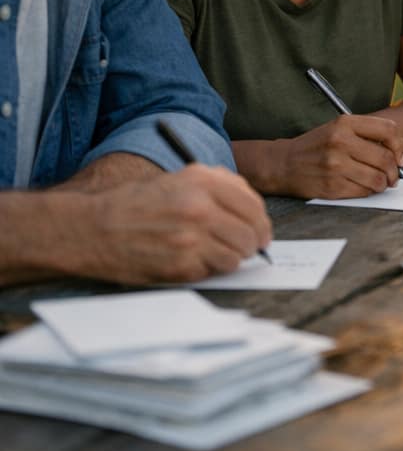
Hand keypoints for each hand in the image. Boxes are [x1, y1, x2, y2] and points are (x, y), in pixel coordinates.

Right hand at [81, 164, 271, 283]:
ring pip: (237, 256)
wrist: (93, 228)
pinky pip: (214, 271)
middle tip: (246, 247)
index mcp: (203, 180)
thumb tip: (251, 209)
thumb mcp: (180, 179)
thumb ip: (218, 188)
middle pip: (251, 232)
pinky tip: (194, 261)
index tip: (261, 231)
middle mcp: (201, 206)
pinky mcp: (180, 265)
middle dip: (252, 243)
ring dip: (232, 258)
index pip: (253, 204)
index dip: (261, 222)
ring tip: (216, 253)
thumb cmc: (136, 203)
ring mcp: (191, 238)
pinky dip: (210, 269)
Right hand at [280, 114, 402, 198]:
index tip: (400, 157)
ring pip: (378, 179)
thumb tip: (398, 154)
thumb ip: (366, 135)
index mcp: (345, 123)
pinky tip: (363, 187)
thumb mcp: (338, 128)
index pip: (388, 130)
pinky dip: (369, 192)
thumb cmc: (317, 146)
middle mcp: (340, 142)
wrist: (284, 163)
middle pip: (386, 158)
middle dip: (395, 171)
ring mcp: (336, 165)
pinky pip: (364, 192)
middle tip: (393, 176)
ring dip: (384, 184)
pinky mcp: (332, 186)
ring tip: (379, 183)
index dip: (400, 146)